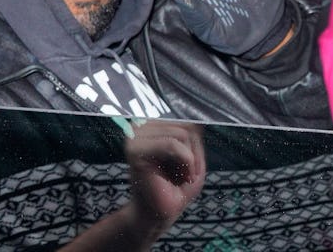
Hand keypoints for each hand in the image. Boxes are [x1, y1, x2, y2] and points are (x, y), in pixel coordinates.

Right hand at [123, 121, 204, 237]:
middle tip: (183, 172)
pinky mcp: (135, 151)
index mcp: (152, 125)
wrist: (159, 215)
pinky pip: (172, 144)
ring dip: (189, 159)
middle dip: (192, 152)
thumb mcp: (193, 154)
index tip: (187, 164)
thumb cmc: (175, 187)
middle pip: (185, 125)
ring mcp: (135, 137)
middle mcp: (140, 126)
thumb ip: (194, 133)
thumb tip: (197, 118)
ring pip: (181, 133)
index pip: (186, 119)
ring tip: (180, 175)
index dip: (195, 143)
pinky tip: (181, 176)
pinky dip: (185, 161)